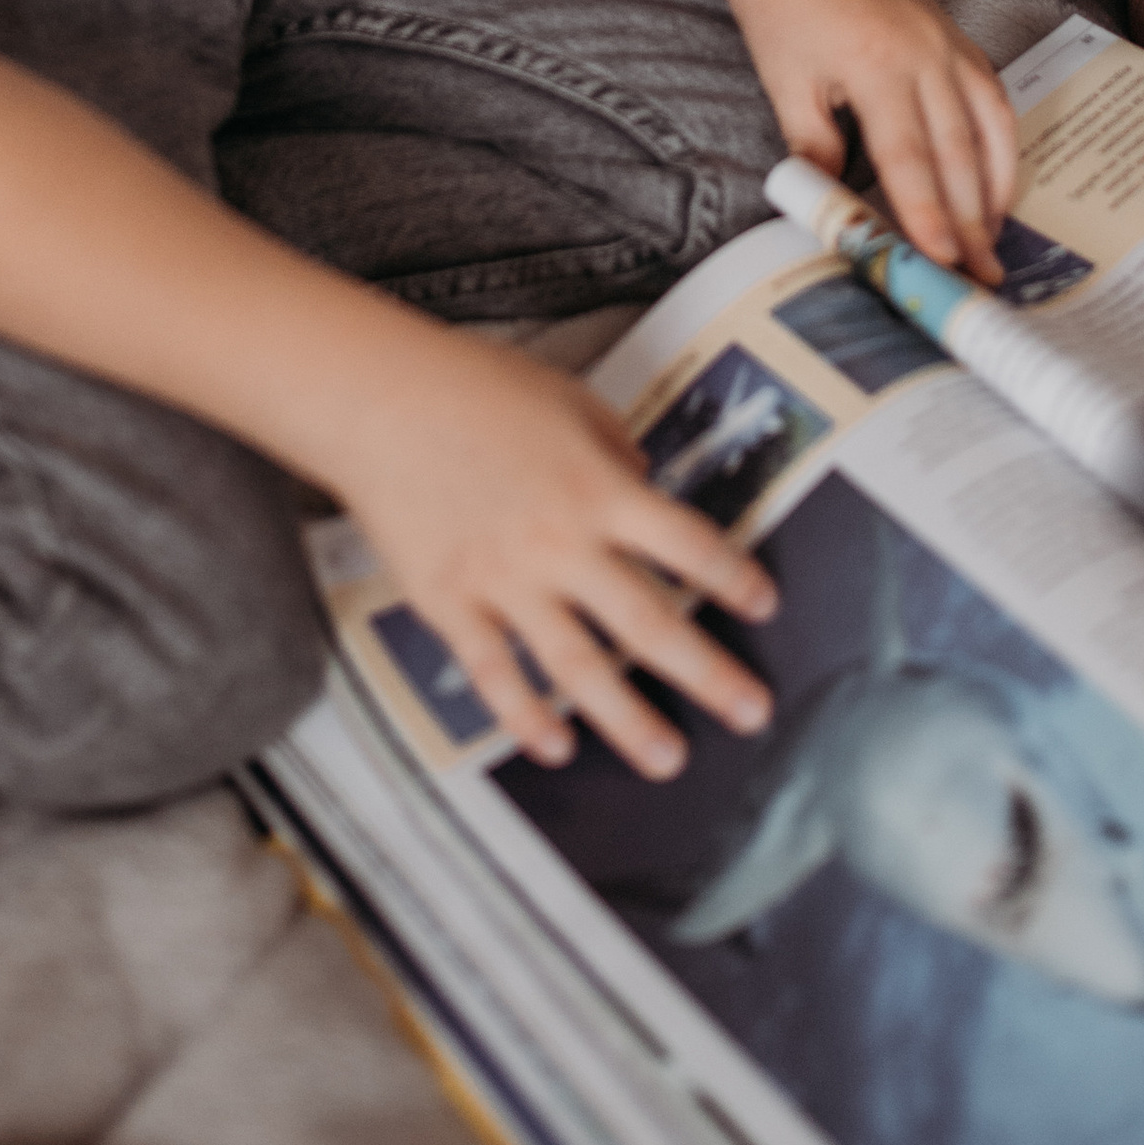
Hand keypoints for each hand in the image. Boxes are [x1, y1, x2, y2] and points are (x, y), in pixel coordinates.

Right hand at [335, 326, 781, 776]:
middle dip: (708, 673)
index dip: (732, 577)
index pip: (687, 544)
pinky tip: (556, 746)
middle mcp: (562, 543)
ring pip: (578, 666)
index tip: (764, 605)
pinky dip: (525, 715)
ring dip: (627, 719)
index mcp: (600, 489)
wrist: (379, 399)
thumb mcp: (569, 399)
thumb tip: (646, 484)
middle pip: (649, 622)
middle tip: (752, 713)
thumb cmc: (476, 386)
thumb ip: (616, 449)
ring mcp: (505, 580)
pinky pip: (495, 672)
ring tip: (667, 758)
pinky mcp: (450, 602)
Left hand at [716, 0, 1015, 272]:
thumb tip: (836, 207)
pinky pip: (992, 95)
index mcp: (876, 66)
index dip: (929, 216)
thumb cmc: (779, 5)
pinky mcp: (953, 35)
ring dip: (996, 188)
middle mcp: (924, 54)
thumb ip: (816, 148)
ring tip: (995, 239)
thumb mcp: (784, 83)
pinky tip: (996, 178)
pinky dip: (1001, 142)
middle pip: (958, 154)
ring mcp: (946, 42)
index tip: (944, 262)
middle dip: (972, 221)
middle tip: (981, 275)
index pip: (911, 160)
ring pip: (989, 127)